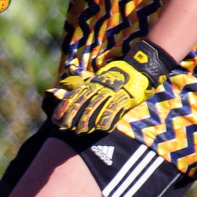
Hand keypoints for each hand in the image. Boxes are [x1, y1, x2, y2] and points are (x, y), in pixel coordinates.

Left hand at [46, 40, 175, 132]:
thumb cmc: (120, 74)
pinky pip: (115, 108)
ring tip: (81, 131)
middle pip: (83, 101)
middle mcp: (100, 86)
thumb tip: (70, 81)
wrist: (141, 66)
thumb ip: (87, 83)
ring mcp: (113, 91)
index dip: (65, 107)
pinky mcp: (125, 97)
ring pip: (97, 105)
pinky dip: (108, 118)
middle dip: (73, 114)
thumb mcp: (100, 76)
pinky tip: (102, 128)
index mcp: (93, 83)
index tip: (55, 118)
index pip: (75, 95)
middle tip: (64, 126)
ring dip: (88, 119)